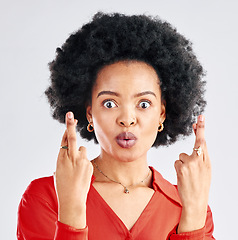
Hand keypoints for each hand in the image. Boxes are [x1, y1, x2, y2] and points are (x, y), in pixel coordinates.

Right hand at [54, 112, 92, 228]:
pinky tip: (81, 173)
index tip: (70, 118)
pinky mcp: (89, 165)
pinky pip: (86, 159)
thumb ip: (64, 160)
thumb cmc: (63, 186)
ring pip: (82, 149)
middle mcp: (71, 158)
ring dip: (80, 154)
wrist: (72, 200)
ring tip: (77, 167)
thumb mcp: (59, 171)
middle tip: (71, 116)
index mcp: (60, 159)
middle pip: (71, 138)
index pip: (63, 140)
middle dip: (70, 126)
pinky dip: (84, 163)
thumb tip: (70, 154)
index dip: (67, 129)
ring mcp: (81, 161)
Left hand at [174, 115, 210, 232]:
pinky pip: (177, 162)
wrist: (195, 201)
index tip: (201, 118)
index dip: (201, 129)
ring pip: (182, 155)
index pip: (204, 142)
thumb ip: (201, 158)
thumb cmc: (200, 186)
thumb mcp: (205, 171)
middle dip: (199, 129)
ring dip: (182, 163)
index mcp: (207, 162)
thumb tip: (196, 146)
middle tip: (199, 118)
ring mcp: (190, 164)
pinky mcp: (181, 168)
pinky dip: (178, 168)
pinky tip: (183, 176)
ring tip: (187, 174)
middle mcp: (200, 161)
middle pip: (197, 141)